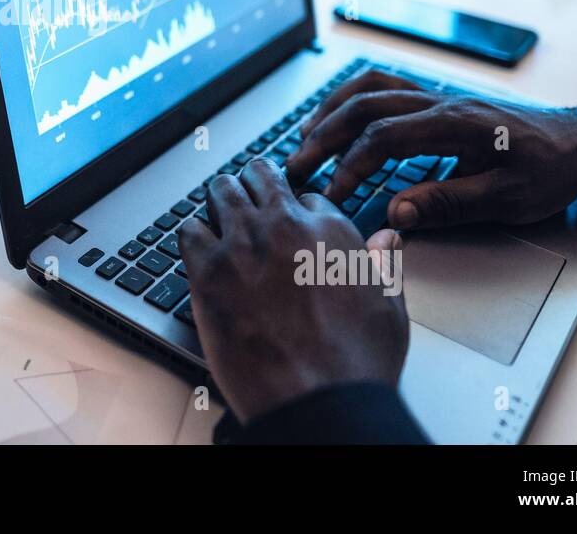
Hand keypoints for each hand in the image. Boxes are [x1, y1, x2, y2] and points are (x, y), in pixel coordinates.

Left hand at [179, 159, 408, 424]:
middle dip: (255, 186)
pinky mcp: (207, 271)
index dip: (297, 210)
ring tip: (221, 215)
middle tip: (250, 203)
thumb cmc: (355, 362)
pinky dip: (193, 235)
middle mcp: (283, 226)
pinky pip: (188, 230)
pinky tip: (200, 249)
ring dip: (221, 200)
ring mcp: (242, 245)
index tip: (290, 225)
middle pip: (260, 176)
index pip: (305, 195)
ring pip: (220, 190)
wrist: (316, 399)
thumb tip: (385, 239)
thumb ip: (382, 264)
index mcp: (329, 229)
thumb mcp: (388, 306)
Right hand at [285, 69, 576, 231]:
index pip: (383, 138)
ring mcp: (436, 95)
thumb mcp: (508, 198)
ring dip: (330, 112)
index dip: (349, 168)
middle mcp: (440, 101)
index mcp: (457, 124)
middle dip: (323, 138)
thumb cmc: (550, 170)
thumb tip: (397, 211)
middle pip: (363, 107)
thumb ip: (450, 203)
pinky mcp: (435, 99)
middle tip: (296, 168)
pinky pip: (382, 86)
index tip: (330, 197)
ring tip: (304, 138)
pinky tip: (336, 117)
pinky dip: (350, 99)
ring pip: (368, 88)